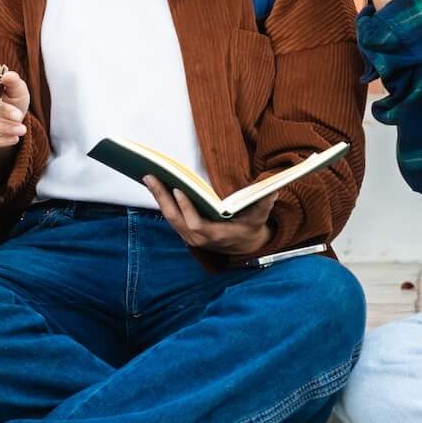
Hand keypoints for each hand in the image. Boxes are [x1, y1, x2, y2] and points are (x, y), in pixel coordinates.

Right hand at [0, 67, 31, 153]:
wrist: (14, 121)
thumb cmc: (14, 100)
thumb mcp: (18, 90)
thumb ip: (14, 81)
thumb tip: (8, 76)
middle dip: (1, 111)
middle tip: (18, 116)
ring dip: (4, 128)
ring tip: (22, 130)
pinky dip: (1, 141)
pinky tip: (14, 138)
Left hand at [144, 176, 274, 257]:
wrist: (244, 245)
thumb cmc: (251, 227)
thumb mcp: (260, 217)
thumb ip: (264, 204)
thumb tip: (272, 190)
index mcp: (215, 234)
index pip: (195, 224)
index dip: (185, 208)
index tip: (178, 189)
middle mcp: (198, 238)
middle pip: (174, 218)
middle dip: (161, 197)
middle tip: (150, 176)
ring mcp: (189, 236)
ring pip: (169, 217)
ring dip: (158, 197)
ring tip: (149, 176)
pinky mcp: (185, 231)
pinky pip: (170, 216)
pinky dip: (161, 201)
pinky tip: (155, 185)